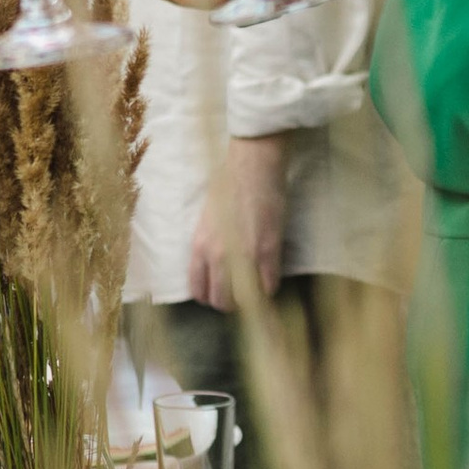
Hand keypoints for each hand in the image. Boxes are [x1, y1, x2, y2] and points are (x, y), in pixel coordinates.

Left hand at [188, 137, 286, 304]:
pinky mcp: (267, 251)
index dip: (209, 296)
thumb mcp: (208, 218)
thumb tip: (215, 263)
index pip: (197, 289)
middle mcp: (217, 255)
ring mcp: (243, 256)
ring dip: (251, 300)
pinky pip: (269, 285)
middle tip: (240, 295)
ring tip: (257, 291)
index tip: (219, 293)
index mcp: (199, 245)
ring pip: (244, 300)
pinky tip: (271, 278)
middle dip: (230, 303)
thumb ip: (209, 243)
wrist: (253, 165)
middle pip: (220, 301)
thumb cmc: (230, 183)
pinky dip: (271, 287)